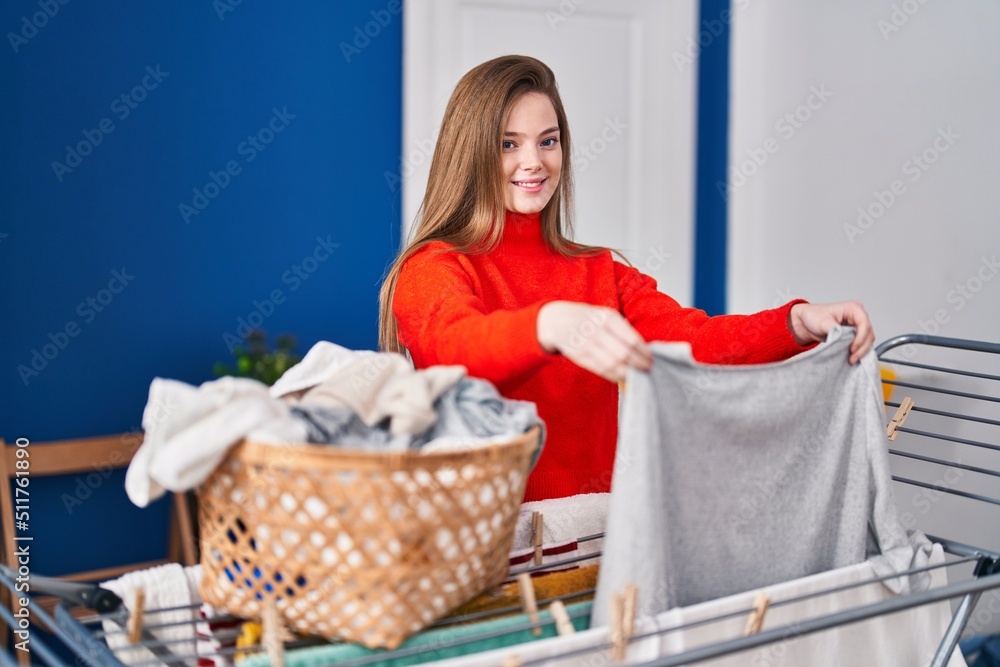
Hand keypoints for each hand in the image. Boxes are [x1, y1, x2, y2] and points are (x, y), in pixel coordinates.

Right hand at [537, 301, 652, 381]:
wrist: (557, 321)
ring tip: (637, 375)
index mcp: (608, 318)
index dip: (644, 353)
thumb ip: (622, 330)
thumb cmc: (588, 319)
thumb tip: (643, 350)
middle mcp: (597, 330)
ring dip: (628, 373)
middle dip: (639, 364)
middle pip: (624, 353)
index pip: (632, 340)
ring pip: (613, 364)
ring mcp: (587, 344)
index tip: (651, 359)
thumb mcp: (605, 316)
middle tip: (648, 369)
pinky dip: (614, 375)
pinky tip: (622, 377)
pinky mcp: (580, 356)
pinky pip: (601, 369)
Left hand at [788, 301, 874, 364]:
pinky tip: (852, 358)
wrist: (806, 323)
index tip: (852, 348)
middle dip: (862, 347)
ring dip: (861, 351)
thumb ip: (834, 329)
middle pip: (869, 334)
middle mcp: (858, 317)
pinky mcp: (855, 336)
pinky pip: (862, 345)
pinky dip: (858, 352)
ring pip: (867, 341)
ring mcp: (858, 327)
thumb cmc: (814, 316)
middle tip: (852, 358)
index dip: (861, 338)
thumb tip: (842, 337)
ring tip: (851, 359)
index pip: (864, 324)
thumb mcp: (822, 322)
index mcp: (853, 308)